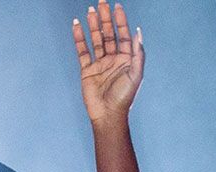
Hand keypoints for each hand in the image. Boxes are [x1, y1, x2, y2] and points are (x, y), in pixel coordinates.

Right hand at [74, 1, 144, 124]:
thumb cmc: (124, 97)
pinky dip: (79, 38)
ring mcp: (99, 63)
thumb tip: (138, 32)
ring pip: (95, 40)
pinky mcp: (87, 70)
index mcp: (126, 58)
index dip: (120, 20)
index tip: (117, 6)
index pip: (123, 34)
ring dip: (93, 25)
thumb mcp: (136, 74)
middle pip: (108, 33)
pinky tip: (77, 26)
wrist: (108, 115)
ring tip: (90, 10)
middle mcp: (113, 58)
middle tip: (102, 2)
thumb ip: (138, 53)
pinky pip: (82, 51)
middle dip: (105, 18)